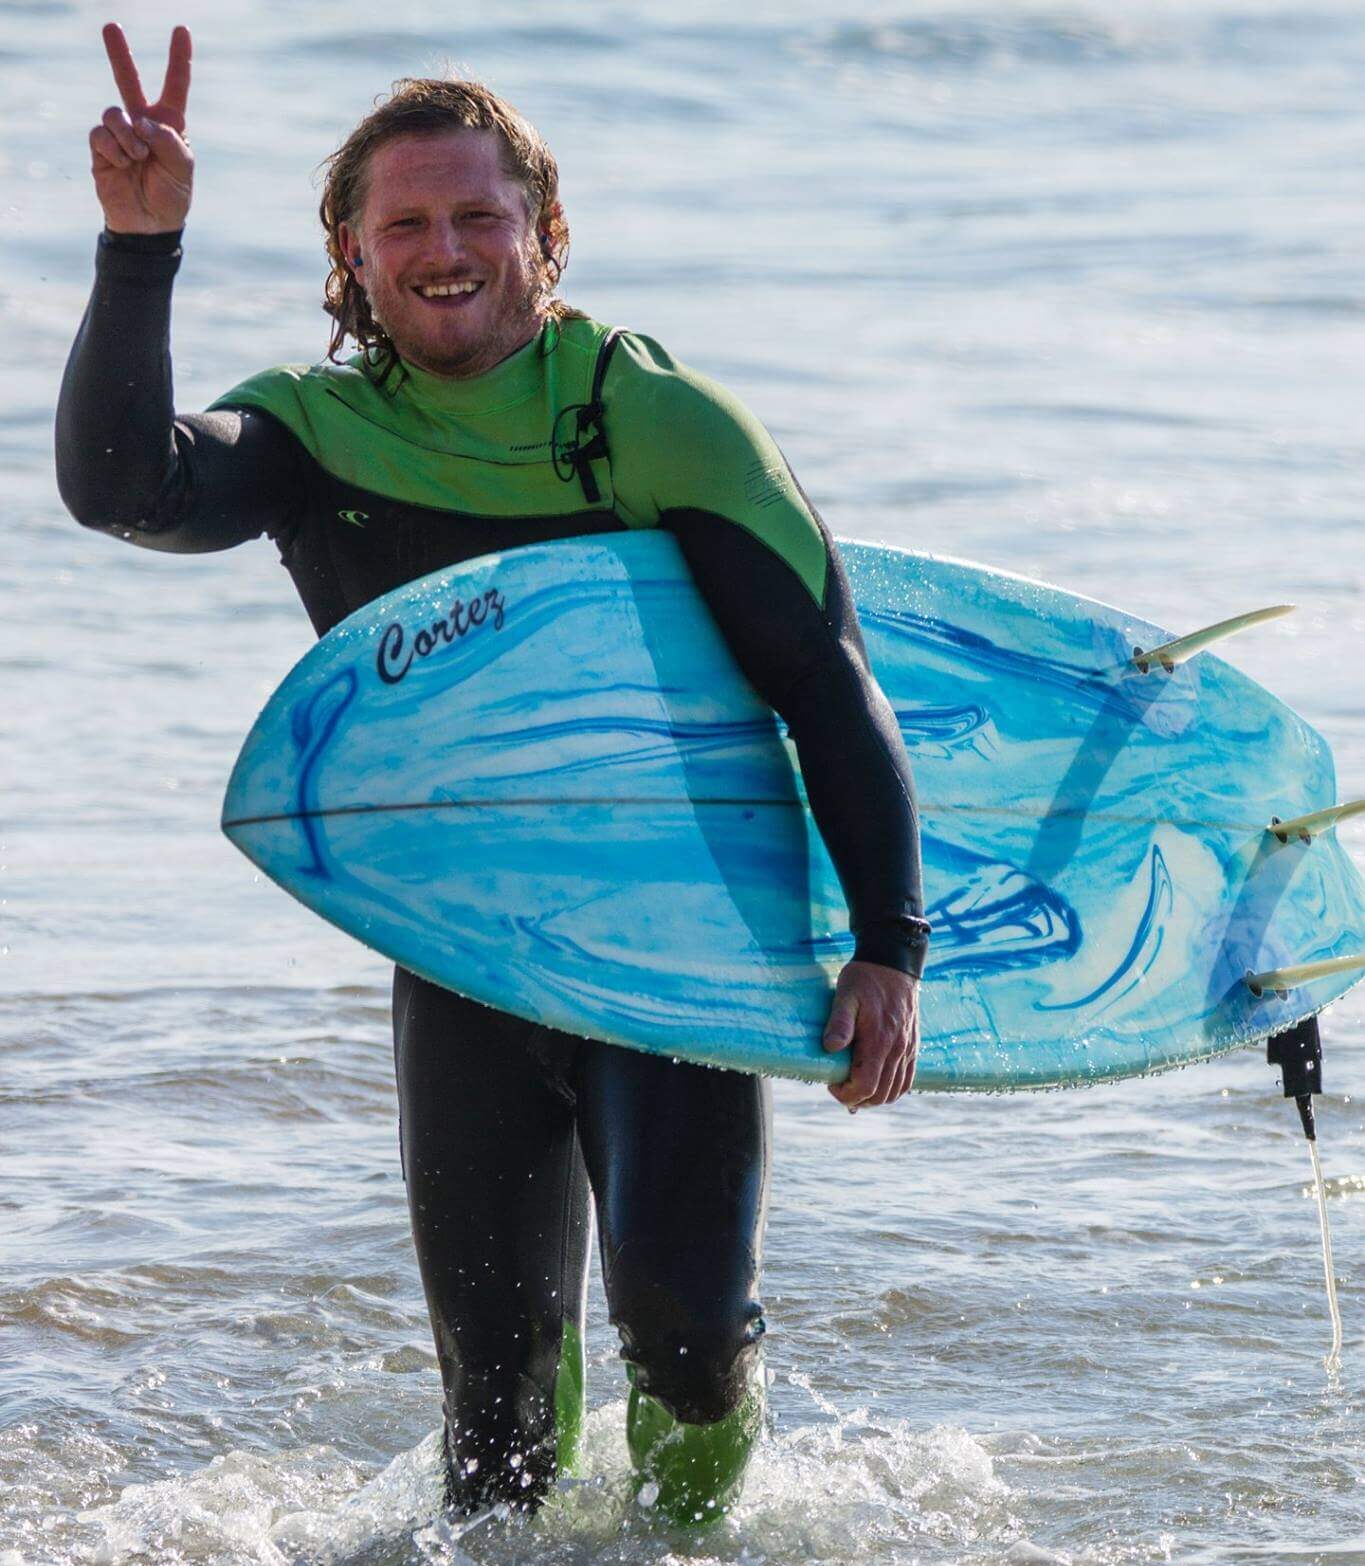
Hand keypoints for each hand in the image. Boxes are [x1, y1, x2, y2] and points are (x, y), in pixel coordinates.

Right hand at [89, 23, 193, 233]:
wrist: (149, 226)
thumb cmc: (172, 196)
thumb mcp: (182, 168)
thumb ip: (167, 140)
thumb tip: (140, 121)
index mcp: (169, 125)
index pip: (175, 86)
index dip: (178, 59)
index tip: (181, 30)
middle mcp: (143, 123)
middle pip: (128, 81)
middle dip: (119, 54)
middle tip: (110, 26)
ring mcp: (120, 134)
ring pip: (114, 113)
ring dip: (127, 135)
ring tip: (138, 157)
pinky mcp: (101, 148)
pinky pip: (101, 134)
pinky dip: (114, 148)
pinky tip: (123, 163)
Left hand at [822, 960, 919, 1109]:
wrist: (893, 962)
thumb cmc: (865, 978)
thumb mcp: (845, 996)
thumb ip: (839, 1023)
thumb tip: (830, 1048)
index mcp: (880, 1041)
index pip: (866, 1086)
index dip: (846, 1094)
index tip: (831, 1083)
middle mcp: (898, 1049)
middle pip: (880, 1095)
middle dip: (857, 1099)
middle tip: (839, 1088)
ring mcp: (908, 1048)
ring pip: (895, 1091)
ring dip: (874, 1097)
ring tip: (855, 1088)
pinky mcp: (913, 1045)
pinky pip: (907, 1080)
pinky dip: (892, 1090)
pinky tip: (876, 1083)